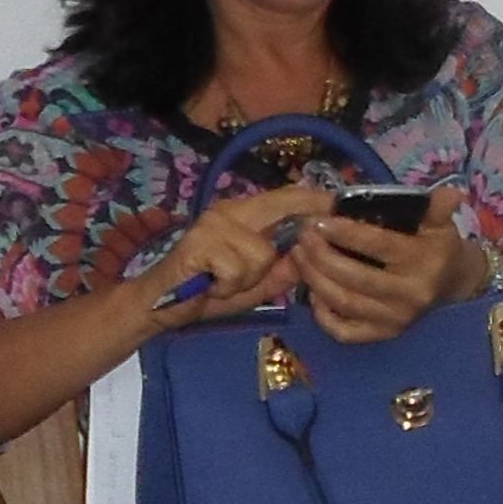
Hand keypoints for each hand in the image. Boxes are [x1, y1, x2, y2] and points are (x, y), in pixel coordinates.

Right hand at [144, 183, 331, 321]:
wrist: (163, 306)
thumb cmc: (210, 291)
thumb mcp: (256, 282)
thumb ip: (284, 268)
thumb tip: (315, 254)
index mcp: (243, 214)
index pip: (286, 197)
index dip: (314, 200)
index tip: (339, 202)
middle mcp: (229, 209)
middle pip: (280, 206)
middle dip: (295, 230)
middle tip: (289, 248)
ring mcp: (213, 223)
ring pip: (262, 253)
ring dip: (248, 279)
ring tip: (226, 283)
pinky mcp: (200, 243)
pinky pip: (238, 269)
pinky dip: (228, 286)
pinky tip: (212, 286)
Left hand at [301, 186, 474, 345]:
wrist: (452, 284)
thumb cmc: (438, 246)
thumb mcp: (440, 223)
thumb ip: (436, 206)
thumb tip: (452, 191)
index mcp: (422, 262)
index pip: (378, 246)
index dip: (345, 233)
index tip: (318, 220)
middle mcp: (409, 295)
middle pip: (355, 278)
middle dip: (321, 256)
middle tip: (301, 236)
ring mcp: (395, 319)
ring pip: (345, 303)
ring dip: (315, 280)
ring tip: (298, 256)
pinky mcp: (383, 335)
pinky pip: (346, 331)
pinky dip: (323, 316)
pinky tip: (312, 293)